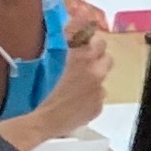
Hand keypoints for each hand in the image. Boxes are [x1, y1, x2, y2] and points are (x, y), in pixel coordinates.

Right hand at [17, 24, 111, 145]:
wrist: (45, 118)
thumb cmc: (43, 89)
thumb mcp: (54, 62)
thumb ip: (69, 49)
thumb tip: (75, 32)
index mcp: (82, 59)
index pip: (99, 41)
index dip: (93, 43)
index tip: (87, 44)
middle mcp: (95, 73)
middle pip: (107, 58)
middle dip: (98, 59)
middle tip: (86, 63)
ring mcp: (100, 91)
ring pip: (102, 79)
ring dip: (94, 79)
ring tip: (78, 86)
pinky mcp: (99, 107)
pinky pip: (98, 97)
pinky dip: (91, 97)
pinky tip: (77, 102)